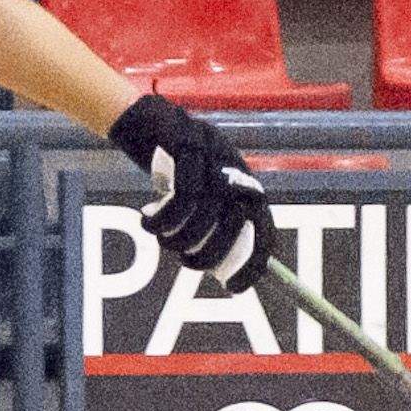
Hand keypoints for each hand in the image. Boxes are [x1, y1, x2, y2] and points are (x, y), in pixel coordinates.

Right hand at [110, 92, 271, 287]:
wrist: (148, 121)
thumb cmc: (174, 167)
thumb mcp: (199, 194)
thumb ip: (211, 222)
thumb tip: (217, 267)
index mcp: (245, 184)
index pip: (263, 229)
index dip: (254, 264)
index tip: (233, 290)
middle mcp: (236, 168)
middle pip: (235, 223)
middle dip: (209, 254)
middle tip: (185, 262)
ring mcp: (214, 154)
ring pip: (205, 211)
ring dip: (179, 236)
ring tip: (161, 239)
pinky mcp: (188, 145)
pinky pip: (182, 193)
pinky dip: (163, 217)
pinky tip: (146, 222)